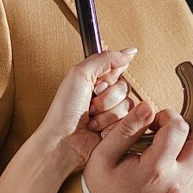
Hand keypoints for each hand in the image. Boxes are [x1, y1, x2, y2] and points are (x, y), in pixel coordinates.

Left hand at [0, 48, 137, 192]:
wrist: (63, 140)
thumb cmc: (64, 110)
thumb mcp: (79, 74)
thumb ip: (105, 58)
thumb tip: (129, 51)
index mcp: (97, 80)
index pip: (119, 69)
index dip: (108, 77)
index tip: (97, 84)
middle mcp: (107, 95)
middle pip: (125, 87)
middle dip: (107, 98)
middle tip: (91, 104)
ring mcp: (113, 113)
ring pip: (128, 105)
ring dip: (107, 114)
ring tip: (92, 119)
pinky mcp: (119, 129)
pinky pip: (129, 122)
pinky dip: (111, 126)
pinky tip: (99, 130)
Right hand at [82, 101, 192, 192]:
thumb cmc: (102, 188)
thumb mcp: (104, 155)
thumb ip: (127, 128)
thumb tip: (148, 106)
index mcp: (155, 170)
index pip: (178, 129)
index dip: (167, 116)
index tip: (152, 120)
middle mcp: (174, 182)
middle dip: (183, 128)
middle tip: (162, 130)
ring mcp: (181, 192)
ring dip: (185, 143)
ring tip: (162, 144)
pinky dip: (183, 159)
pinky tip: (162, 161)